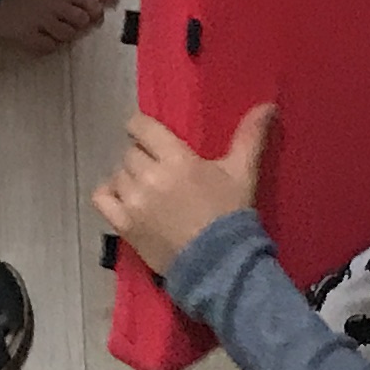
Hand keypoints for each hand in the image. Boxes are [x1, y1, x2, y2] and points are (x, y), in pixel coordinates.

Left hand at [92, 105, 273, 277]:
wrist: (219, 264)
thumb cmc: (230, 215)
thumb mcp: (243, 173)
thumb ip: (250, 136)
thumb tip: (268, 105)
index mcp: (176, 159)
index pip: (141, 127)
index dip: (142, 128)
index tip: (149, 136)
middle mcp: (150, 176)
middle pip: (131, 152)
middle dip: (143, 157)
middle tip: (160, 170)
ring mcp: (133, 202)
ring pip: (118, 174)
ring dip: (129, 178)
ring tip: (147, 189)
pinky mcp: (123, 225)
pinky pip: (101, 197)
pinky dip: (109, 194)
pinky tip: (124, 199)